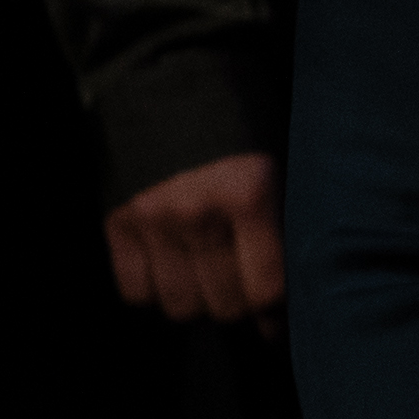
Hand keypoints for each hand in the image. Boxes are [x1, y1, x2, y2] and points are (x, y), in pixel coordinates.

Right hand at [103, 151, 285, 328]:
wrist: (180, 102)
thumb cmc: (249, 143)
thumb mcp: (287, 171)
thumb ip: (294, 227)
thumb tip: (303, 297)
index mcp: (251, 192)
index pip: (267, 290)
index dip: (278, 314)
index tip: (281, 317)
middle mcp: (198, 208)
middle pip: (226, 306)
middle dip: (241, 305)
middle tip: (246, 288)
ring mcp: (152, 217)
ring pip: (182, 307)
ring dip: (200, 300)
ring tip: (212, 273)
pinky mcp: (116, 223)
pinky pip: (137, 293)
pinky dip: (155, 289)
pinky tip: (173, 264)